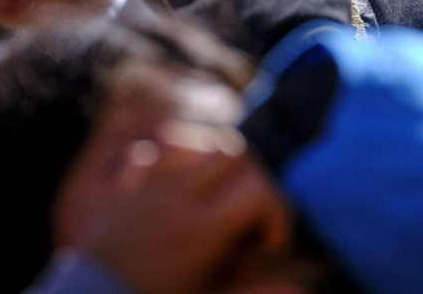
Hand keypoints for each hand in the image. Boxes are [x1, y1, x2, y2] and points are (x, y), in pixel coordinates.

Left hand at [82, 127, 291, 293]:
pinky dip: (157, 165)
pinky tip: (166, 189)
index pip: (260, 191)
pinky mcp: (115, 196)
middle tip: (247, 210)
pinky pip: (139, 158)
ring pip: (190, 144)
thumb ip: (256, 292)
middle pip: (233, 153)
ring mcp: (144, 192)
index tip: (268, 246)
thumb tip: (306, 289)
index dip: (278, 214)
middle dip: (251, 176)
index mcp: (203, 228)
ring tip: (214, 192)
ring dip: (209, 161)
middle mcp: (176, 199)